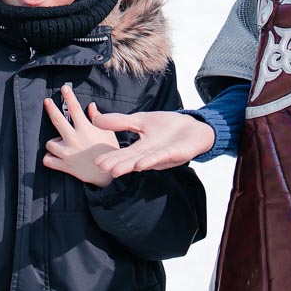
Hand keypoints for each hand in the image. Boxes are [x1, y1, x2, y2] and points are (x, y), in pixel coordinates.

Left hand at [42, 84, 116, 186]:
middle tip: (47, 101)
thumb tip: (91, 106)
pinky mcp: (63, 165)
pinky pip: (48, 159)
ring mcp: (67, 153)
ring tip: (62, 144)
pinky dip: (50, 157)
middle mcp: (74, 139)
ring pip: (49, 143)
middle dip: (51, 108)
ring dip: (54, 142)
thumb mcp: (107, 134)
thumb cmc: (109, 152)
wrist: (107, 176)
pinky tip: (56, 156)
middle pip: (57, 120)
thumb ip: (97, 119)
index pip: (74, 108)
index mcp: (86, 130)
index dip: (69, 96)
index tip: (64, 88)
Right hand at [89, 109, 212, 176]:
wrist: (194, 126)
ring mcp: (162, 156)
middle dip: (117, 164)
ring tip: (115, 171)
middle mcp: (149, 156)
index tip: (97, 162)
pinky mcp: (176, 153)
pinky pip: (162, 157)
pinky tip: (140, 164)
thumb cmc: (167, 126)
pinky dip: (151, 160)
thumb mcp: (141, 121)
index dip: (111, 158)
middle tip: (102, 168)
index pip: (124, 154)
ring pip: (144, 161)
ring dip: (130, 166)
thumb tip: (96, 120)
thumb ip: (121, 122)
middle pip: (131, 160)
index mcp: (141, 149)